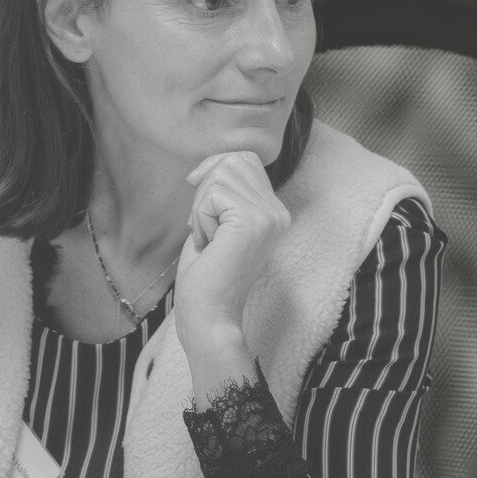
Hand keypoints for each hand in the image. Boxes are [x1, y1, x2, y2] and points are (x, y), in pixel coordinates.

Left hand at [173, 151, 289, 405]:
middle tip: (203, 228)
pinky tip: (209, 245)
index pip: (246, 160)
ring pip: (222, 173)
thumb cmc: (205, 280)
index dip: (215, 168)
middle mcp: (278, 212)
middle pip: (234, 160)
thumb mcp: (215, 226)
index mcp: (273, 213)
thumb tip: (210, 165)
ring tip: (208, 238)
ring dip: (202, 205)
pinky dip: (201, 217)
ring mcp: (269, 216)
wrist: (209, 318)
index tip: (198, 199)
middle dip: (206, 188)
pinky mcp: (253, 222)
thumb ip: (221, 194)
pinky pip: (213, 193)